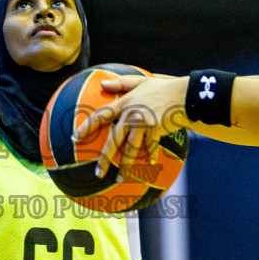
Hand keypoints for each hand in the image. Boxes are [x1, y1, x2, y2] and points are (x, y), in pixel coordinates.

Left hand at [74, 73, 189, 177]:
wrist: (183, 95)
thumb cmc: (163, 87)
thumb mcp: (140, 81)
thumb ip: (121, 83)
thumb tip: (101, 83)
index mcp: (124, 103)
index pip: (100, 116)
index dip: (87, 126)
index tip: (75, 138)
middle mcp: (131, 115)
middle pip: (114, 140)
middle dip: (105, 158)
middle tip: (97, 173)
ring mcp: (143, 123)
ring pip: (130, 149)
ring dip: (125, 166)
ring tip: (120, 178)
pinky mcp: (155, 130)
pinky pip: (150, 148)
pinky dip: (151, 156)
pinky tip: (152, 164)